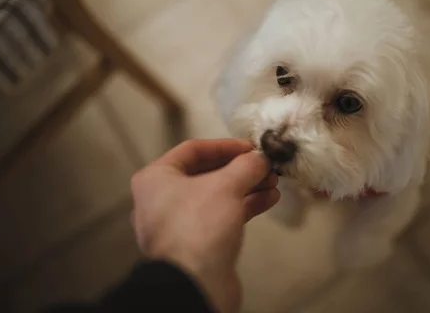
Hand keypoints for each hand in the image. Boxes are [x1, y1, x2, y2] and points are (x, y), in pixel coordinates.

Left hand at [130, 138, 278, 312]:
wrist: (194, 283)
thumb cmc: (199, 225)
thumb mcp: (226, 185)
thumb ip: (246, 166)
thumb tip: (261, 158)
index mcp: (156, 178)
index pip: (193, 149)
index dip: (226, 145)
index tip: (252, 147)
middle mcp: (162, 199)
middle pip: (207, 173)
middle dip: (240, 169)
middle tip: (266, 166)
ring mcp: (179, 223)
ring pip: (217, 196)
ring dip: (247, 187)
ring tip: (273, 182)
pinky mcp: (197, 243)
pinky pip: (221, 216)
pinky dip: (244, 206)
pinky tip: (269, 199)